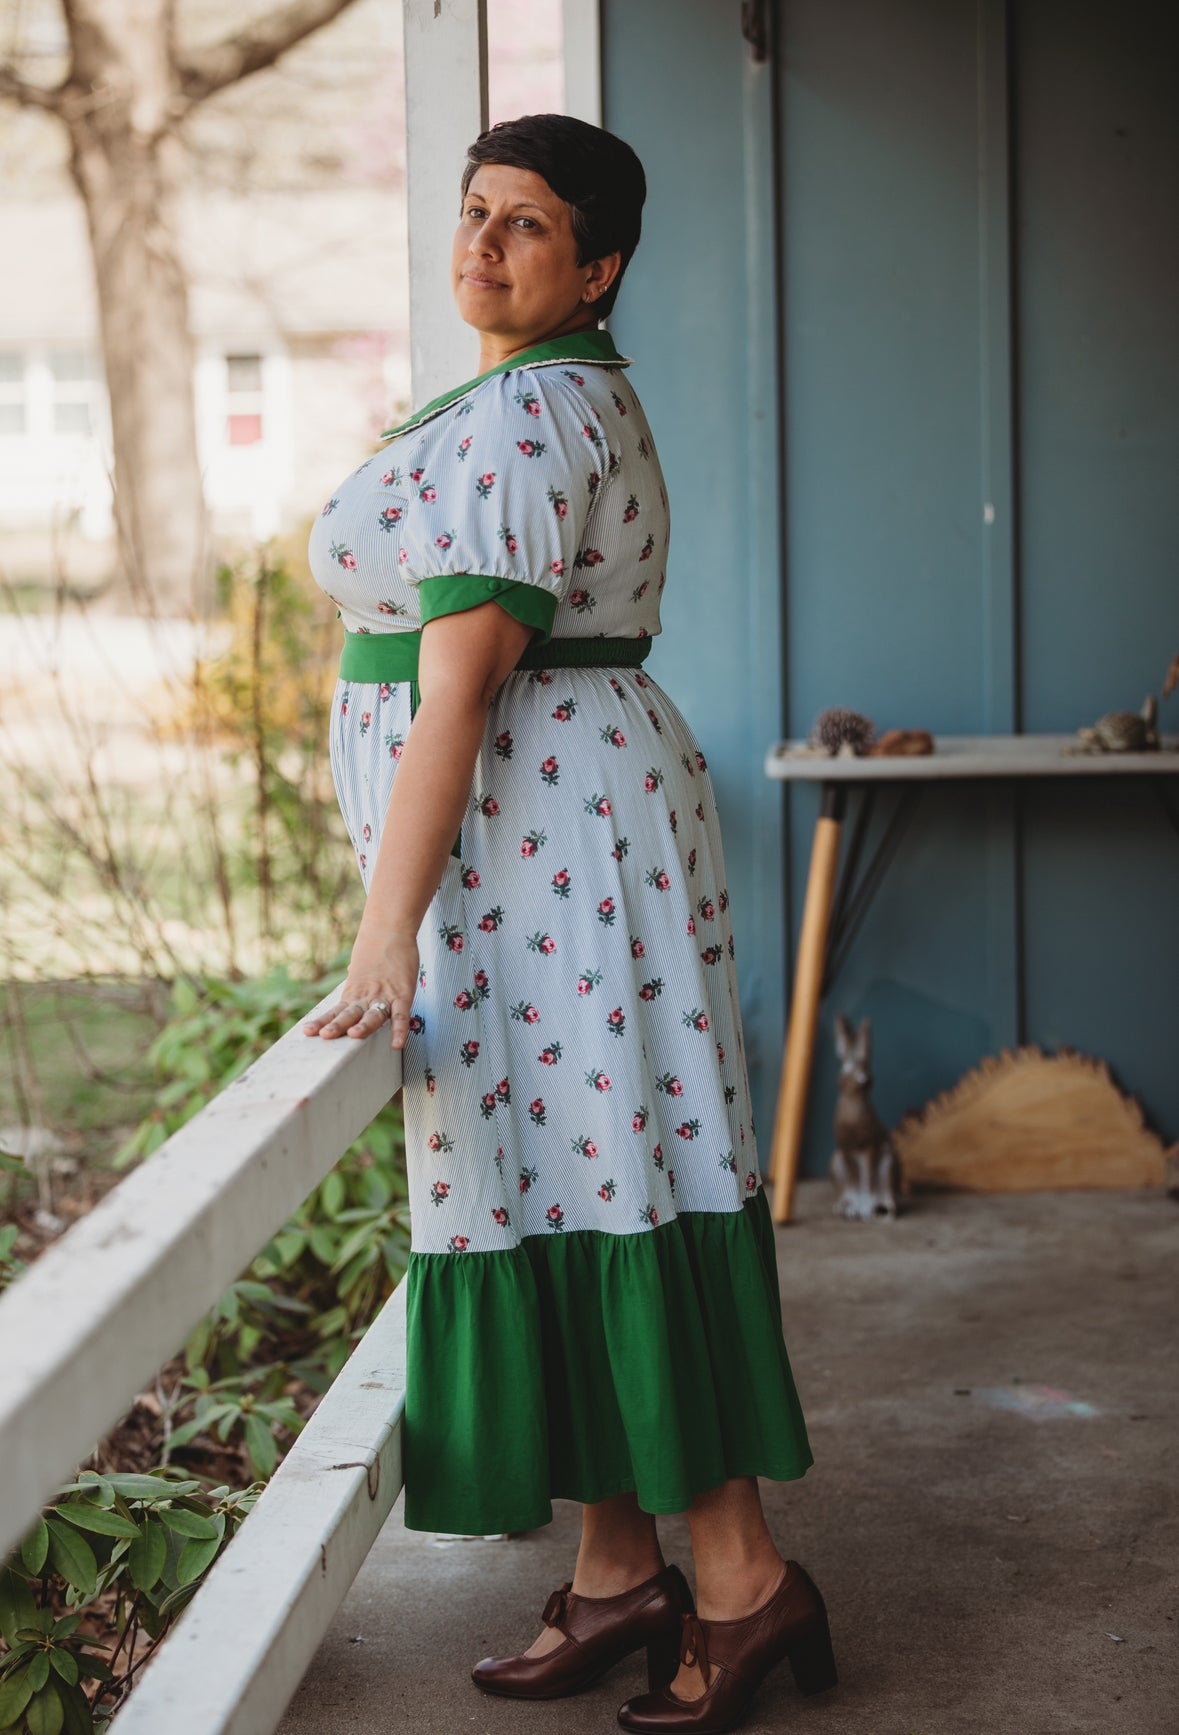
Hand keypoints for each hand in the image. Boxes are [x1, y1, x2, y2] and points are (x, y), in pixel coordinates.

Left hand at [304, 928, 419, 1049]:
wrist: (389, 928)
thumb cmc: (375, 949)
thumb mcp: (360, 969)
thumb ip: (357, 983)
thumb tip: (350, 986)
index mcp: (354, 992)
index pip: (335, 1010)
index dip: (322, 1021)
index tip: (308, 1032)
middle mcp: (366, 996)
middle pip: (349, 1014)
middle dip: (338, 1025)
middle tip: (326, 1035)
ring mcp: (384, 995)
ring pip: (372, 1015)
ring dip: (364, 1025)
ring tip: (354, 1036)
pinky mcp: (403, 994)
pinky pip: (401, 1015)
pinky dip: (399, 1030)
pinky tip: (396, 1045)